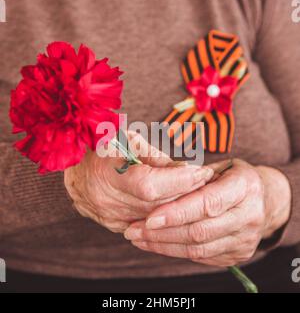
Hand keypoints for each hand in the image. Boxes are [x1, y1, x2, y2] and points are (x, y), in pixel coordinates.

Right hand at [64, 132, 213, 232]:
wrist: (76, 166)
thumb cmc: (103, 146)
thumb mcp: (128, 140)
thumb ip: (157, 158)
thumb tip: (185, 171)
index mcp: (108, 173)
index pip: (151, 185)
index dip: (180, 181)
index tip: (202, 172)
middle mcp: (107, 201)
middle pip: (157, 205)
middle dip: (186, 193)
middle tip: (206, 180)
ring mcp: (109, 217)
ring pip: (155, 218)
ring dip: (178, 205)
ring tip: (195, 190)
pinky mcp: (113, 225)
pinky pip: (145, 225)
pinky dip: (163, 215)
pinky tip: (176, 203)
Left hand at [125, 159, 290, 265]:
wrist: (264, 200)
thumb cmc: (233, 178)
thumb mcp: (219, 166)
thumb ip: (192, 173)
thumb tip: (155, 173)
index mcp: (245, 186)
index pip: (207, 203)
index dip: (177, 212)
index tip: (149, 218)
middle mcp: (250, 215)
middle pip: (200, 230)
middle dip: (163, 233)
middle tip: (134, 231)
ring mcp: (246, 239)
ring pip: (198, 249)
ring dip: (164, 245)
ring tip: (138, 238)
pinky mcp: (238, 255)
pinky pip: (202, 258)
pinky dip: (175, 252)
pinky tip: (156, 244)